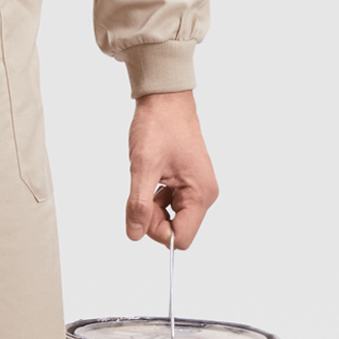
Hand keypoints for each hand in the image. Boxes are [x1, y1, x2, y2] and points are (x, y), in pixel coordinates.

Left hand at [125, 91, 219, 248]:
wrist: (165, 100)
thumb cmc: (159, 126)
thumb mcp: (143, 167)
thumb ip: (138, 204)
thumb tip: (134, 234)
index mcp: (200, 194)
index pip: (181, 238)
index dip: (156, 230)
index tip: (141, 208)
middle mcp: (204, 195)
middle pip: (176, 229)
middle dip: (153, 217)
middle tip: (142, 188)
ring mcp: (197, 189)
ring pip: (170, 217)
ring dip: (152, 205)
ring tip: (148, 177)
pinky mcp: (188, 183)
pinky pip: (170, 204)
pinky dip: (155, 196)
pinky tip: (152, 175)